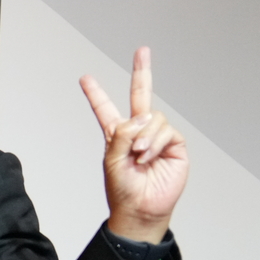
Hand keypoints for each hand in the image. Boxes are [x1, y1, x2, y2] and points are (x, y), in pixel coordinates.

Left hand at [80, 46, 187, 242]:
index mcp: (117, 135)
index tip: (85, 78)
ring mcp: (157, 136)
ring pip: (153, 117)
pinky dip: (154, 142)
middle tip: (142, 51)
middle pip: (140, 95)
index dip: (96, 94)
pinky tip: (148, 156)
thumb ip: (121, 136)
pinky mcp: (174, 144)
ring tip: (139, 155)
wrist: (142, 208)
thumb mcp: (112, 161)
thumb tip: (141, 117)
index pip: (105, 110)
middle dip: (142, 72)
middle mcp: (138, 131)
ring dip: (144, 136)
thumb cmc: (123, 189)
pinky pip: (165, 130)